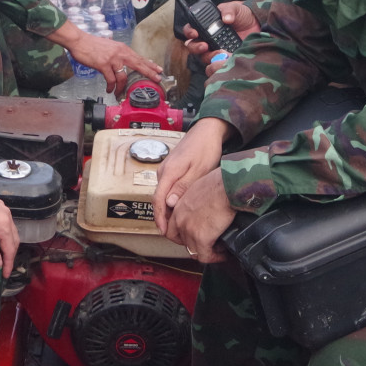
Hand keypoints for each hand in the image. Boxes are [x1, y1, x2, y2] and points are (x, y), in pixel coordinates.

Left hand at [0, 192, 18, 275]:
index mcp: (4, 224)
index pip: (10, 248)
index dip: (8, 263)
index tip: (5, 275)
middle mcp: (7, 215)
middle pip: (14, 239)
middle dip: (10, 254)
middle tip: (5, 266)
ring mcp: (2, 208)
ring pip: (10, 229)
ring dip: (8, 243)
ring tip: (3, 253)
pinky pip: (5, 221)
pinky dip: (4, 232)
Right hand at [64, 32, 162, 94]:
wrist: (80, 41)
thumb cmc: (92, 44)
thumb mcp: (110, 47)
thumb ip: (118, 53)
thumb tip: (124, 61)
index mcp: (122, 49)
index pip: (139, 58)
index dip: (150, 64)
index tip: (159, 69)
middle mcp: (120, 53)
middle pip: (138, 65)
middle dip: (149, 73)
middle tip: (157, 79)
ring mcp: (112, 59)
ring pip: (123, 77)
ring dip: (122, 87)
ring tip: (119, 93)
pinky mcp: (103, 65)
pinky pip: (110, 79)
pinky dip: (111, 86)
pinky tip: (109, 90)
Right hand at [153, 118, 232, 258]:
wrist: (208, 130)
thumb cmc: (206, 148)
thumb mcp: (198, 169)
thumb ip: (183, 187)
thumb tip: (168, 204)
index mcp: (168, 172)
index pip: (158, 200)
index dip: (160, 218)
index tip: (164, 232)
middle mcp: (163, 171)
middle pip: (158, 199)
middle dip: (164, 218)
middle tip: (173, 234)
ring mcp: (166, 170)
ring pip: (163, 194)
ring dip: (168, 210)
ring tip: (178, 225)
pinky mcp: (172, 169)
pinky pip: (168, 188)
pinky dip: (172, 201)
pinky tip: (181, 208)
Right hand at [178, 1, 259, 57]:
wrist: (257, 24)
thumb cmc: (242, 14)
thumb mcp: (235, 8)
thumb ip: (229, 10)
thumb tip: (225, 18)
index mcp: (206, 26)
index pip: (191, 30)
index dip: (189, 32)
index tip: (195, 33)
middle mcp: (208, 39)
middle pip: (193, 47)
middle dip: (196, 47)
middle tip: (205, 46)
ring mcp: (216, 50)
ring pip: (205, 57)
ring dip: (209, 57)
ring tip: (220, 53)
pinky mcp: (226, 58)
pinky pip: (219, 64)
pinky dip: (221, 63)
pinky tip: (228, 59)